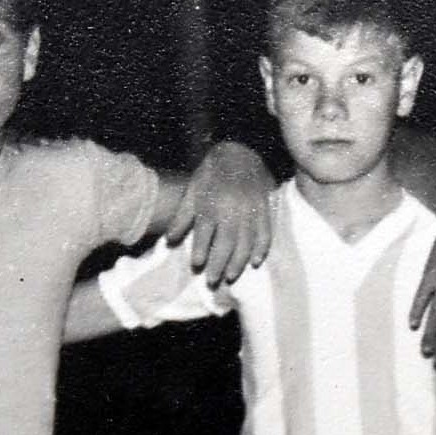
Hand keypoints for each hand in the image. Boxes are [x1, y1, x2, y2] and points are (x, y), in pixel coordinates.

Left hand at [168, 141, 272, 286]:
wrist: (241, 153)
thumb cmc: (212, 174)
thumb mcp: (193, 191)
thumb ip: (182, 217)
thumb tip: (169, 241)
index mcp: (211, 203)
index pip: (205, 231)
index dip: (201, 248)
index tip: (196, 264)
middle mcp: (231, 209)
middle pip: (225, 242)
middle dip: (218, 263)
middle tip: (212, 281)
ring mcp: (250, 210)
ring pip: (246, 241)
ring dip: (239, 262)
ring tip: (231, 277)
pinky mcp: (264, 210)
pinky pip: (265, 232)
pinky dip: (261, 248)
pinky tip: (255, 262)